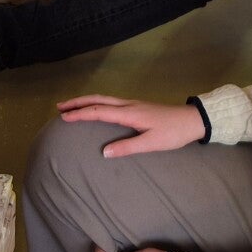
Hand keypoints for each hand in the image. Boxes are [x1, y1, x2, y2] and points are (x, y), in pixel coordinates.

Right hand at [57, 94, 205, 156]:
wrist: (191, 120)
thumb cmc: (172, 133)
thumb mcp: (151, 144)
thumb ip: (127, 147)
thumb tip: (103, 152)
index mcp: (129, 113)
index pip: (99, 111)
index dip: (81, 114)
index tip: (64, 117)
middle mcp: (128, 105)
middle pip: (98, 100)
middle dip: (78, 102)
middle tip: (60, 107)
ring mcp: (132, 104)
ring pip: (104, 98)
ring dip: (86, 101)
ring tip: (71, 106)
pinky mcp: (136, 106)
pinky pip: (110, 102)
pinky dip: (97, 103)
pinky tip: (95, 109)